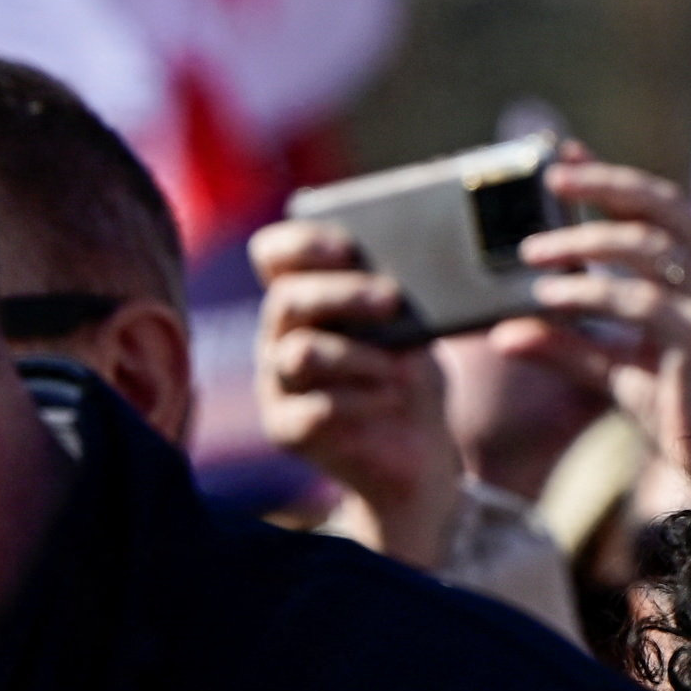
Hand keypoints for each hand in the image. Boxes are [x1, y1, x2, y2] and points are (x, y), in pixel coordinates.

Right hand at [250, 216, 468, 565]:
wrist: (417, 448)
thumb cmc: (410, 373)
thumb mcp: (411, 328)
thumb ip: (397, 300)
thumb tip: (408, 271)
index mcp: (304, 297)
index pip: (273, 254)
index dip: (300, 243)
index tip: (346, 246)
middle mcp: (279, 336)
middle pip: (287, 298)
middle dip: (343, 294)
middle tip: (391, 299)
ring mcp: (276, 384)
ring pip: (300, 353)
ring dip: (357, 354)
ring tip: (400, 368)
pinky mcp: (286, 429)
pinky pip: (314, 408)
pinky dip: (361, 400)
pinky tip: (390, 398)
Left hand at [504, 153, 690, 504]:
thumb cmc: (688, 414)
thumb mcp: (616, 372)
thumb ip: (566, 347)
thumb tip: (502, 334)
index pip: (660, 206)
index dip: (612, 179)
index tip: (564, 157)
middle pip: (660, 205)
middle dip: (604, 184)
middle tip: (550, 179)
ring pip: (648, 246)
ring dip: (585, 240)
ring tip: (532, 253)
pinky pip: (639, 301)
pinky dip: (590, 293)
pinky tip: (551, 298)